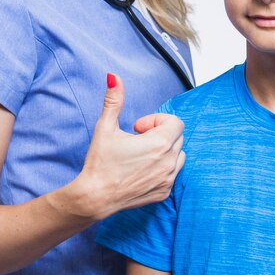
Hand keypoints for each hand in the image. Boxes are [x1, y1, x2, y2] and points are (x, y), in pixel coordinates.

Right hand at [62, 73, 184, 219]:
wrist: (95, 197)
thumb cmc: (100, 162)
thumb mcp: (105, 127)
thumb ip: (114, 100)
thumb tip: (113, 76)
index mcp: (160, 143)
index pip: (176, 122)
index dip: (156, 121)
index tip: (138, 128)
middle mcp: (169, 162)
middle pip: (177, 137)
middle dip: (159, 134)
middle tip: (136, 140)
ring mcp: (168, 179)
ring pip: (178, 155)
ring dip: (164, 151)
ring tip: (141, 155)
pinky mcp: (165, 192)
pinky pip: (173, 173)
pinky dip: (162, 168)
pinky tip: (141, 170)